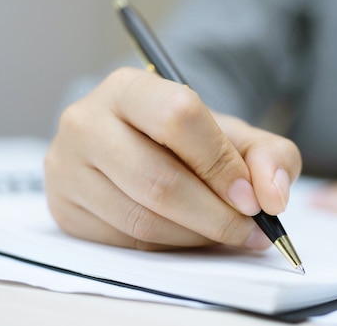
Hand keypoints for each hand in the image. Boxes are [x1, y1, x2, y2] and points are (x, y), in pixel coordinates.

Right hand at [45, 67, 301, 250]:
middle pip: (159, 180)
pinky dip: (166, 248)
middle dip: (215, 216)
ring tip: (221, 233)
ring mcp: (66, 166)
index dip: (220, 164)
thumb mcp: (229, 134)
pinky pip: (123, 243)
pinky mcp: (63, 207)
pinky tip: (186, 236)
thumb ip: (268, 155)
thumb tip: (273, 197)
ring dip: (195, 237)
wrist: (128, 144)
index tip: (251, 199)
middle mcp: (85, 121)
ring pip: (142, 219)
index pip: (177, 117)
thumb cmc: (181, 139)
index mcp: (127, 87)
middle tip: (248, 231)